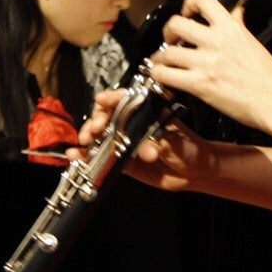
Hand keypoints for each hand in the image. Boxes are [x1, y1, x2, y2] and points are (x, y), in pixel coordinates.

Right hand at [74, 88, 211, 191]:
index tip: (102, 100)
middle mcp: (133, 123)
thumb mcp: (178, 143)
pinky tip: (76, 156)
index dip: (112, 98)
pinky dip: (86, 156)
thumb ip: (161, 144)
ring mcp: (125, 141)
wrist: (195, 173)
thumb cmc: (191, 150)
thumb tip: (147, 149)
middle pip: (107, 115)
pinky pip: (101, 156)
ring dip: (89, 136)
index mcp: (147, 112)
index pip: (126, 100)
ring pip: (100, 135)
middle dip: (97, 119)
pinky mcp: (120, 159)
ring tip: (85, 142)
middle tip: (96, 129)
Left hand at [148, 0, 271, 134]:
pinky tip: (162, 76)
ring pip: (167, 52)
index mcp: (231, 28)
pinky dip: (159, 74)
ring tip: (163, 61)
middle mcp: (216, 42)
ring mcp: (206, 63)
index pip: (203, 1)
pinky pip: (166, 75)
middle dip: (168, 31)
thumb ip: (238, 25)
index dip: (188, 4)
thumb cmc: (269, 77)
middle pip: (176, 24)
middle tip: (170, 39)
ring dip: (160, 57)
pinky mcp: (200, 85)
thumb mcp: (253, 41)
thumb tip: (236, 12)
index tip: (186, 12)